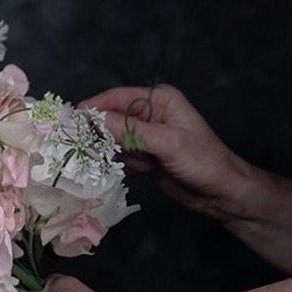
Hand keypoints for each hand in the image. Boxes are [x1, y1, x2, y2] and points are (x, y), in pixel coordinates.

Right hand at [81, 84, 254, 222]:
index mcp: (159, 100)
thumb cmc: (203, 162)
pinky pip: (122, 155)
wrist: (222, 193)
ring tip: (102, 160)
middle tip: (76, 144)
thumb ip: (132, 131)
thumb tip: (97, 119)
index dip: (93, 107)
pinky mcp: (146, 156)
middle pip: (112, 117)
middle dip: (98, 131)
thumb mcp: (168, 143)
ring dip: (109, 151)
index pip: (117, 98)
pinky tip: (119, 170)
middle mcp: (151, 113)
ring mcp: (148, 136)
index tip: (69, 120)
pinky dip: (118, 163)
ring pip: (114, 139)